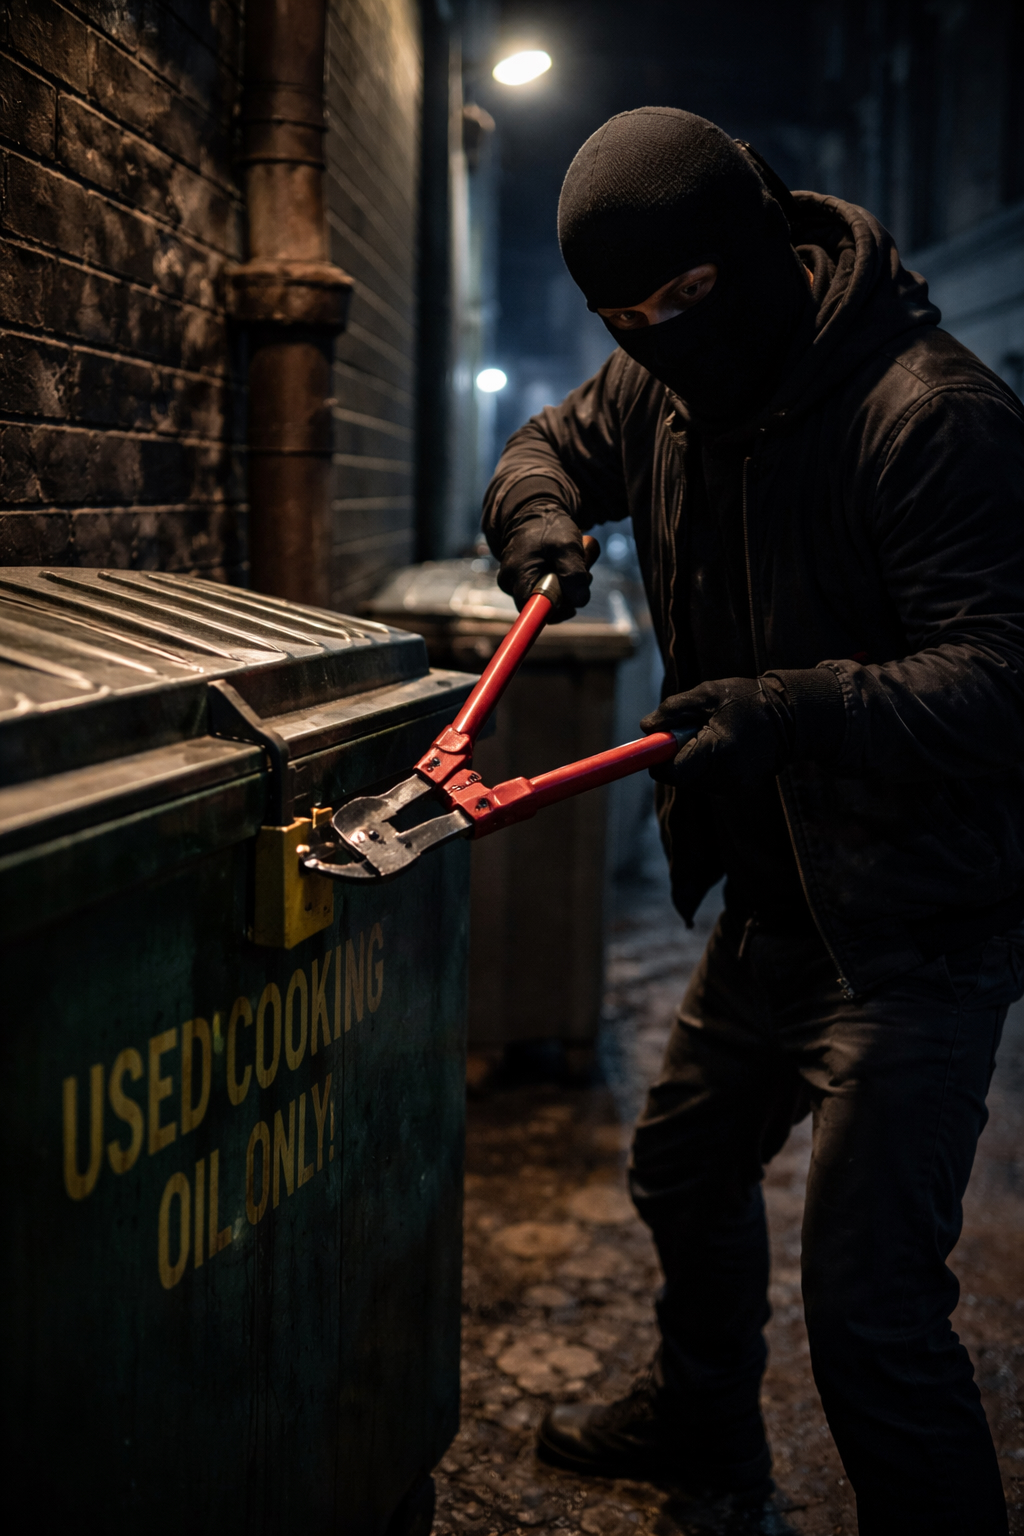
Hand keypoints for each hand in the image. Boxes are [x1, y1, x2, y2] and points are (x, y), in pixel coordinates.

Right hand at [497, 505, 591, 620]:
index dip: (557, 612)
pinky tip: (566, 562)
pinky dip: (564, 578)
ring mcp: (518, 583)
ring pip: (552, 598)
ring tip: (574, 558)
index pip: (534, 612)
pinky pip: (551, 590)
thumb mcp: (566, 546)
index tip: (573, 605)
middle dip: (569, 591)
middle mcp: (511, 584)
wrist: (535, 514)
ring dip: (570, 583)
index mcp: (516, 576)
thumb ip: (574, 573)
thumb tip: (580, 601)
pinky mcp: (528, 581)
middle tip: (583, 569)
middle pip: (546, 606)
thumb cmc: (548, 527)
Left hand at [641, 676, 795, 788]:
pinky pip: (709, 781)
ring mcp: (736, 785)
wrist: (791, 716)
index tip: (657, 744)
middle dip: (677, 758)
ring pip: (694, 782)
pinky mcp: (741, 788)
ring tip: (712, 735)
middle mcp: (728, 775)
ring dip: (692, 762)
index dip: (659, 760)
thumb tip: (646, 728)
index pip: (674, 772)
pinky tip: (723, 746)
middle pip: (681, 779)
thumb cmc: (746, 699)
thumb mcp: (707, 694)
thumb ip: (673, 710)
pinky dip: (707, 766)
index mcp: (718, 751)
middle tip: (690, 732)